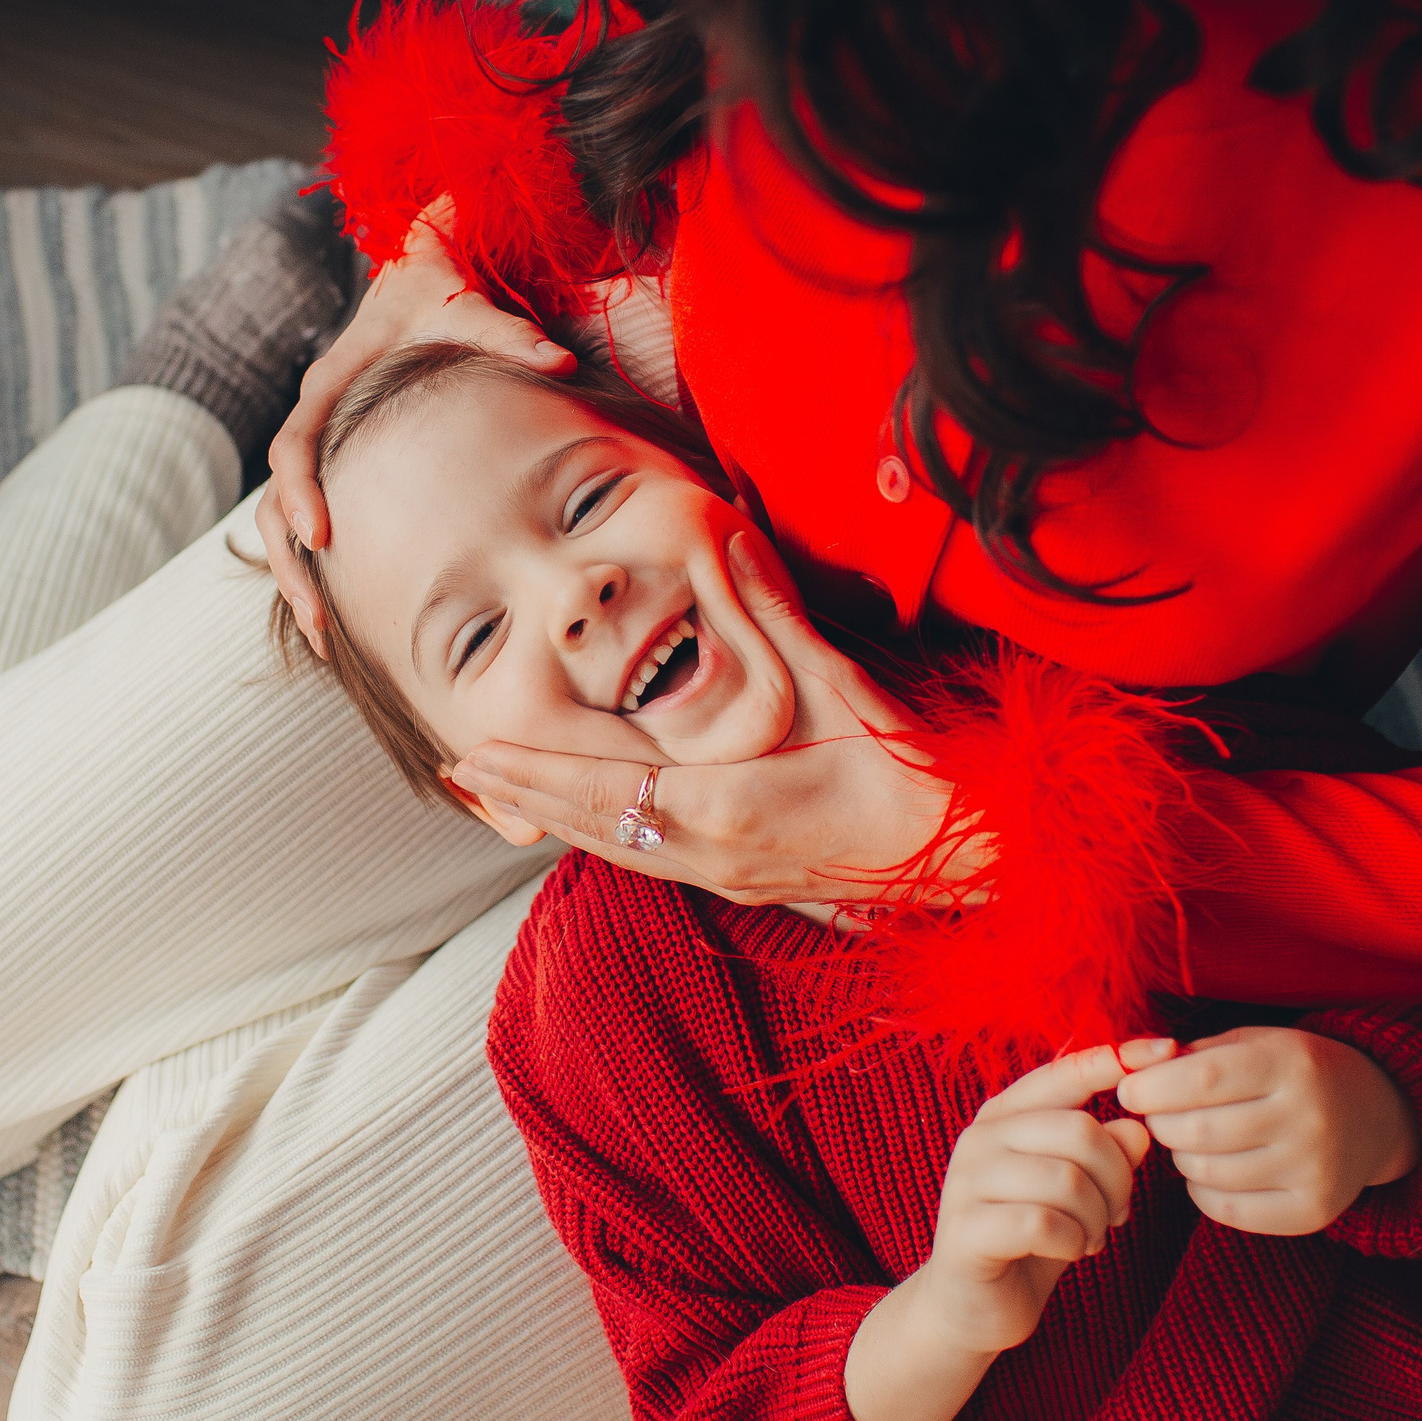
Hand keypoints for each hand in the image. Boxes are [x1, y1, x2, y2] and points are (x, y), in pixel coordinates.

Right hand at [256, 194, 575, 658]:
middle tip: (317, 618)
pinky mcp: (344, 470)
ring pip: (286, 521)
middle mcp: (316, 421)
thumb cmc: (441, 293)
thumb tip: (562, 361)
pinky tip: (348, 616)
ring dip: (298, 578)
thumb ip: (508, 334)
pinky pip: (319, 524)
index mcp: (329, 383)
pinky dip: (326, 568)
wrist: (423, 281)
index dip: (299, 489)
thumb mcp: (470, 306)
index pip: (294, 442)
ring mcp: (327, 451)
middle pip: (276, 500)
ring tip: (322, 636)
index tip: (319, 535)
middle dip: (289, 561)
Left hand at [450, 528, 976, 905]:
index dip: (532, 772)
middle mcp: (710, 853)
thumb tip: (730, 536)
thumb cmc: (906, 772)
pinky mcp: (745, 884)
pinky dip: (604, 836)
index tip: (473, 753)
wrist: (960, 854)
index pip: (600, 789)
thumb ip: (774, 611)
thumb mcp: (839, 683)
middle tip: (461, 771)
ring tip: (504, 795)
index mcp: (722, 806)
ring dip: (556, 819)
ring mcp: (726, 877)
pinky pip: (650, 861)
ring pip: (616, 849)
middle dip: (523, 796)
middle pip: (590, 825)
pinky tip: (589, 821)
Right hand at [845, 1040, 1162, 1420]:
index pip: (1066, 1072)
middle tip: (1117, 1214)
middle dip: (1117, 1178)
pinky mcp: (966, 1230)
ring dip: (1096, 1217)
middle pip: (1079, 1131)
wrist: (971, 1308)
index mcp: (1006, 1115)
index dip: (1118, 1058)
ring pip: (1067, 1179)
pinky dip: (1073, 1242)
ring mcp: (967, 1182)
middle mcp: (981, 1138)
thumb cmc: (1029, 1238)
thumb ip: (1106, 1153)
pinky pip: (1044, 1223)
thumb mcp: (1078, 1190)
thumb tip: (1140, 1128)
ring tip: (1091, 1236)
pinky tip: (1070, 1252)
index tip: (1168, 1048)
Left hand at [1116, 1027, 1419, 1236]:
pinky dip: (1202, 1190)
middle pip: (1198, 1130)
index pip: (1204, 1078)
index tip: (1130, 1091)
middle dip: (1162, 1123)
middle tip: (1160, 1115)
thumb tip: (1127, 1068)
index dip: (1154, 1088)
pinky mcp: (1313, 1212)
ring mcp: (1314, 1170)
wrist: (1376, 1114)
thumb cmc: (1296, 1071)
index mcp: (1293, 1064)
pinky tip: (1213, 1168)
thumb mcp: (1255, 1042)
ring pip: (1207, 1172)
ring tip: (1192, 1138)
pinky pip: (1226, 1209)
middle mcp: (1309, 1118)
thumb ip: (1192, 1054)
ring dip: (1181, 1156)